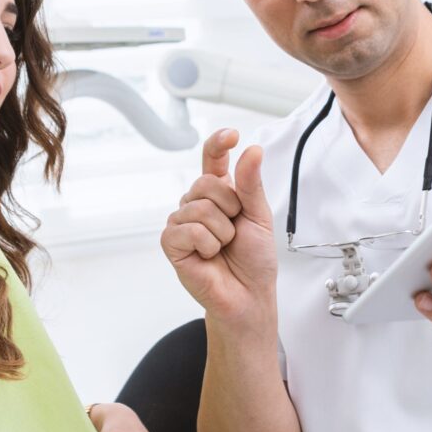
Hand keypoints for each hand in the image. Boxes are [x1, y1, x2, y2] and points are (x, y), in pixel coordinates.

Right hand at [161, 128, 276, 322]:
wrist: (248, 296)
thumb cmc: (254, 259)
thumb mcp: (260, 217)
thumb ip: (252, 184)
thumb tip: (251, 150)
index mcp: (220, 193)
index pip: (212, 159)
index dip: (218, 143)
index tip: (231, 135)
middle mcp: (197, 203)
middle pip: (206, 182)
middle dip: (229, 208)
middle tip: (234, 230)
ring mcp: (181, 222)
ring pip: (199, 207)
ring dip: (221, 232)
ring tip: (222, 247)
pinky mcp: (171, 243)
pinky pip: (188, 229)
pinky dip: (206, 245)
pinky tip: (208, 256)